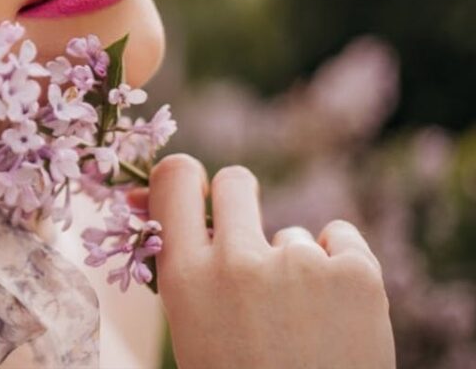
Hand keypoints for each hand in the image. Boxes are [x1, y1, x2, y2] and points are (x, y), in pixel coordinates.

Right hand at [137, 154, 394, 368]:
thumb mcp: (189, 325)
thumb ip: (179, 261)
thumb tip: (145, 191)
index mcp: (185, 277)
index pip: (174, 177)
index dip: (186, 179)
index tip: (196, 193)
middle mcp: (237, 261)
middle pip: (235, 182)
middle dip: (240, 205)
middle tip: (253, 248)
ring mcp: (300, 264)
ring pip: (291, 233)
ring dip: (295, 265)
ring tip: (300, 325)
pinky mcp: (357, 272)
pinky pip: (340, 238)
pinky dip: (340, 267)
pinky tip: (334, 313)